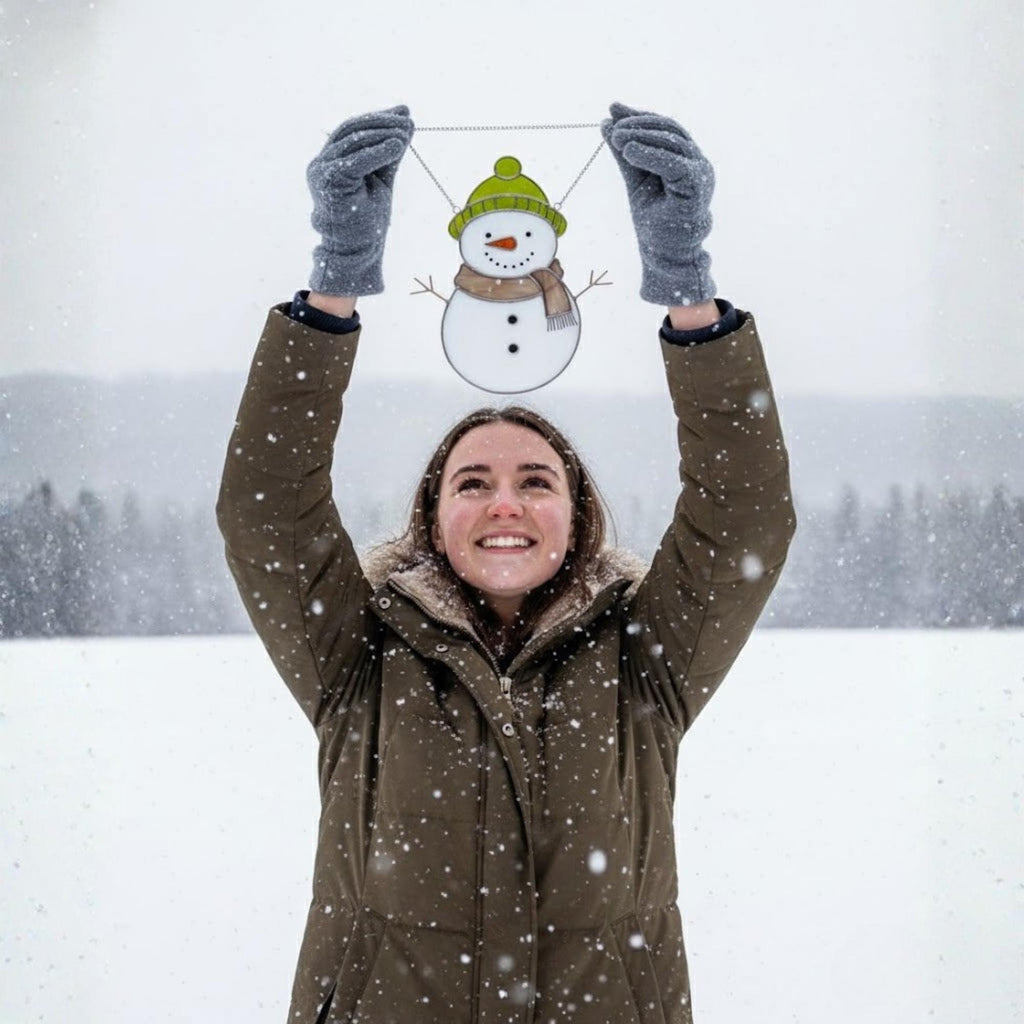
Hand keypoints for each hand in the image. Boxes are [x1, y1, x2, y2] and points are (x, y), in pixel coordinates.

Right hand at [307, 105, 413, 295]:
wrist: (356, 252)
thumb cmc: (366, 221)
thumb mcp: (381, 179)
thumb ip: (390, 153)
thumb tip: (406, 122)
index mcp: (330, 161)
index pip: (353, 130)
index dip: (379, 118)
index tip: (403, 112)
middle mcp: (321, 164)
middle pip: (351, 130)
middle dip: (382, 122)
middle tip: (408, 119)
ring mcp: (321, 172)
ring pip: (354, 141)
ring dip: (383, 134)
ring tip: (407, 132)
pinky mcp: (329, 182)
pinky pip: (356, 160)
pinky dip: (378, 151)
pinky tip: (398, 146)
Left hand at [601, 102, 715, 305]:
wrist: (665, 255)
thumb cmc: (654, 221)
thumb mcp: (635, 180)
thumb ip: (624, 153)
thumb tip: (606, 123)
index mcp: (684, 158)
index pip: (663, 127)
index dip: (639, 115)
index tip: (613, 108)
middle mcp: (696, 161)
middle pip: (669, 129)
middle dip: (638, 124)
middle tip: (612, 126)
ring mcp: (700, 173)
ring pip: (673, 142)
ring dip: (642, 136)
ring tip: (617, 138)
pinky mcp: (697, 188)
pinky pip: (674, 163)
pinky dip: (651, 154)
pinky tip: (629, 151)